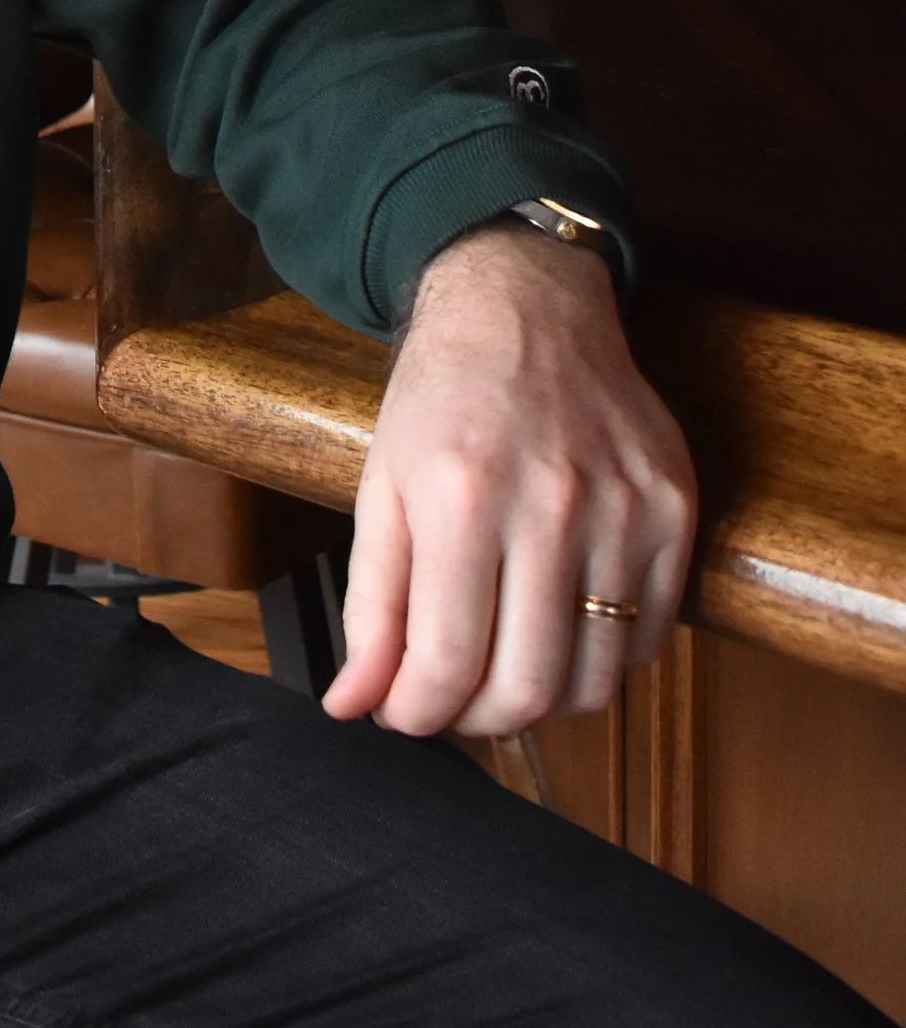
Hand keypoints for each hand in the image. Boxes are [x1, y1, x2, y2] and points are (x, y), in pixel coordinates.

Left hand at [323, 219, 697, 741]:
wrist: (526, 306)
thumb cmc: (440, 398)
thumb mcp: (381, 489)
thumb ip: (370, 606)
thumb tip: (353, 705)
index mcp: (462, 497)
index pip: (448, 663)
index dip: (419, 713)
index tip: (402, 714)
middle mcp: (552, 505)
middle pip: (529, 687)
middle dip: (477, 721)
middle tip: (452, 703)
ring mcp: (625, 508)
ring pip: (597, 679)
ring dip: (543, 699)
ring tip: (503, 668)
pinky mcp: (674, 509)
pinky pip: (650, 635)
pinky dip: (603, 655)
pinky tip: (561, 623)